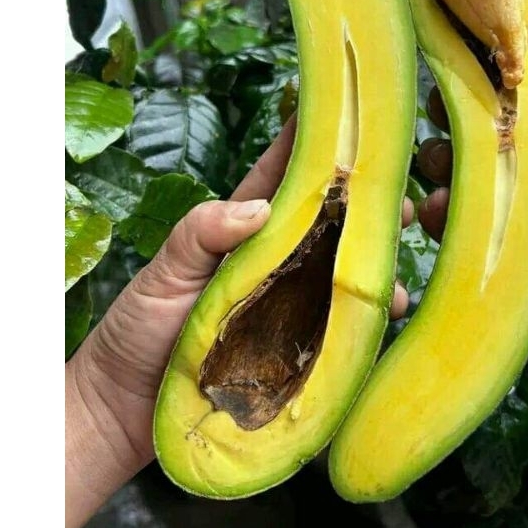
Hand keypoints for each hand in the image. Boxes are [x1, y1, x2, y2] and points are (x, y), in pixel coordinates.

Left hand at [66, 117, 412, 527]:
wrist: (126, 411)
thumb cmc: (139, 331)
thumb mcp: (163, 272)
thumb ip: (202, 232)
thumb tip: (259, 208)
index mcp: (243, 235)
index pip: (283, 179)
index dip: (312, 146)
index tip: (346, 117)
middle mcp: (274, 267)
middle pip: (329, 227)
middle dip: (365, 208)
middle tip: (401, 200)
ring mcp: (288, 309)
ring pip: (342, 277)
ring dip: (374, 266)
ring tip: (397, 264)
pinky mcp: (296, 351)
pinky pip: (341, 329)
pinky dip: (367, 320)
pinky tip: (389, 314)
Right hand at [416, 24, 527, 351]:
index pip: (525, 100)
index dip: (495, 80)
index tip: (463, 57)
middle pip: (487, 136)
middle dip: (460, 120)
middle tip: (441, 109)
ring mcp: (516, 210)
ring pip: (466, 177)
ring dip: (441, 163)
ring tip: (434, 160)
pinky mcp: (499, 247)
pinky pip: (459, 225)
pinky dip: (440, 214)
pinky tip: (434, 207)